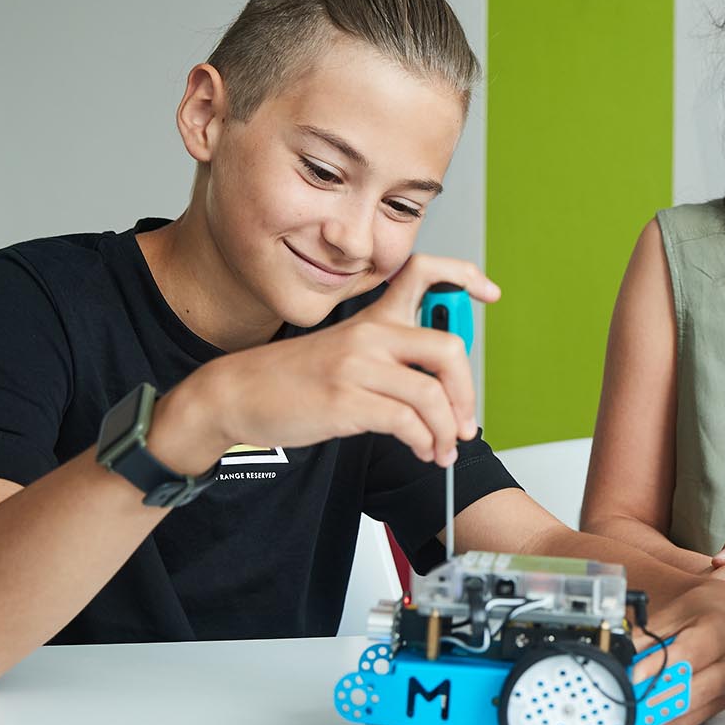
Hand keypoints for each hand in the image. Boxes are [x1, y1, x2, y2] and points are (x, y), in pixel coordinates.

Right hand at [172, 255, 499, 471]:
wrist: (235, 394)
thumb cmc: (292, 378)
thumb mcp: (343, 350)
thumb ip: (388, 355)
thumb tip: (440, 383)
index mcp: (372, 318)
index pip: (424, 272)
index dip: (464, 277)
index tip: (489, 292)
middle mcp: (370, 335)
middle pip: (447, 348)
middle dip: (467, 392)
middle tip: (466, 421)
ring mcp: (358, 367)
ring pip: (431, 395)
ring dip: (447, 430)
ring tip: (443, 450)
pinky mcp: (346, 401)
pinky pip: (407, 423)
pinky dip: (424, 442)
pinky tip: (422, 451)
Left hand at [629, 577, 724, 724]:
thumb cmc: (707, 610)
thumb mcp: (676, 610)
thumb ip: (649, 634)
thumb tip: (622, 658)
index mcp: (723, 631)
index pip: (687, 655)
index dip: (657, 668)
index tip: (633, 675)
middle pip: (688, 690)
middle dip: (652, 695)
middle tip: (626, 693)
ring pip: (686, 712)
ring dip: (655, 711)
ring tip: (632, 702)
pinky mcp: (723, 703)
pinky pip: (689, 721)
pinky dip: (664, 718)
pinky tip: (648, 708)